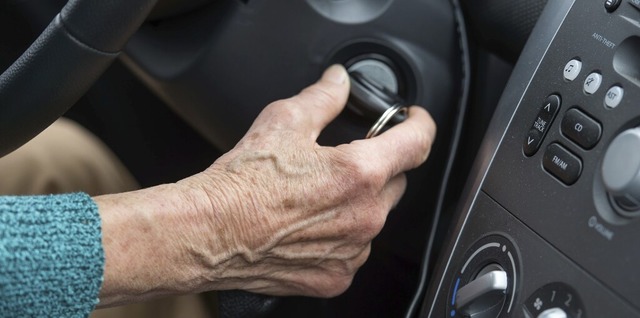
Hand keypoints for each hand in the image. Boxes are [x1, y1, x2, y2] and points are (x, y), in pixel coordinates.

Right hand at [182, 65, 435, 296]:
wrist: (207, 233)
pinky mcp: (336, 276)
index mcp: (359, 173)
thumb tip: (339, 82)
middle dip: (377, 167)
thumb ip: (323, 97)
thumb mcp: (283, 122)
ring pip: (374, 218)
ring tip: (314, 198)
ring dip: (358, 205)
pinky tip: (308, 226)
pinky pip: (354, 251)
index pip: (416, 143)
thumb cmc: (241, 185)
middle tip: (339, 162)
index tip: (414, 121)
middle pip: (395, 182)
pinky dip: (340, 237)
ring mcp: (352, 252)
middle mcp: (364, 216)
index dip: (419, 125)